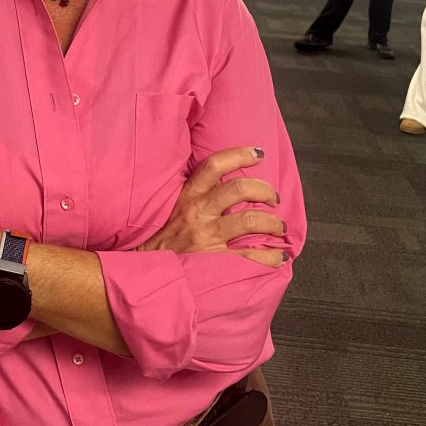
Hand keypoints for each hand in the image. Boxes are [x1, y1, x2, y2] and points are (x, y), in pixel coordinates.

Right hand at [137, 146, 285, 266]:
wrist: (146, 271)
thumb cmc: (164, 241)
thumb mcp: (174, 209)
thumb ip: (197, 196)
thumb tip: (227, 185)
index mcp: (188, 197)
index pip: (213, 166)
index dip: (238, 155)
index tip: (258, 154)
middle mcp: (198, 213)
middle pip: (238, 189)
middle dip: (264, 190)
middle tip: (273, 198)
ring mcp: (207, 237)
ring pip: (250, 220)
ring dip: (272, 222)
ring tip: (278, 227)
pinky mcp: (215, 260)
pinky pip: (250, 256)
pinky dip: (270, 256)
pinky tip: (278, 257)